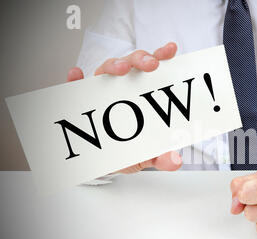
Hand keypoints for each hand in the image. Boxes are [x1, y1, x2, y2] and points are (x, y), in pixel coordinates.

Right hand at [66, 42, 181, 172]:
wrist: (105, 164)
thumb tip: (175, 161)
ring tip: (121, 70)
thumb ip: (162, 158)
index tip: (171, 50)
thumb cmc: (129, 151)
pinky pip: (75, 87)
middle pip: (131, 64)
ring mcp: (101, 91)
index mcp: (142, 92)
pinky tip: (76, 76)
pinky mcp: (81, 100)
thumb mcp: (148, 156)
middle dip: (140, 60)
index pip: (153, 69)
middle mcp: (122, 86)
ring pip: (105, 70)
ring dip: (113, 66)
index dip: (161, 56)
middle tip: (151, 65)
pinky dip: (75, 81)